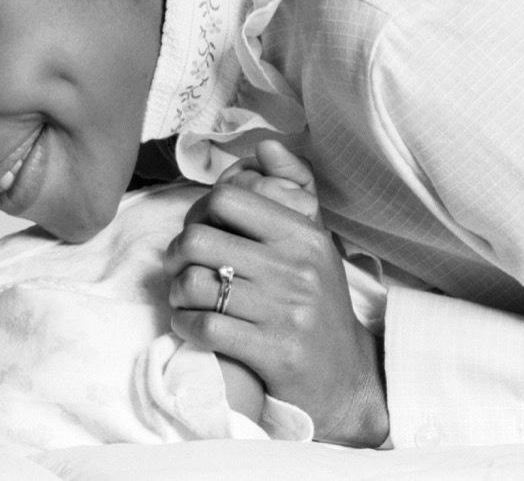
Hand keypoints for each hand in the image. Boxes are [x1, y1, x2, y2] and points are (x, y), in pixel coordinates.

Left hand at [166, 144, 388, 445]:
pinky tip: (191, 324)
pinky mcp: (273, 352)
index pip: (226, 199)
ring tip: (185, 297)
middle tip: (180, 268)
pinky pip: (205, 326)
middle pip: (199, 239)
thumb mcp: (312, 243)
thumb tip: (266, 145)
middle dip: (176, 254)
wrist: (347, 378)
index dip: (198, 213)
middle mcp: (298, 270)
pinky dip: (185, 324)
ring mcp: (287, 312)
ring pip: (196, 283)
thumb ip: (290, 190)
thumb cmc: (317, 303)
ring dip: (177, 292)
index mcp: (305, 235)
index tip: (199, 233)